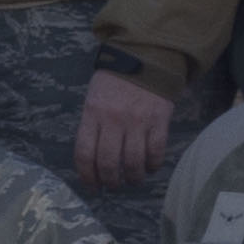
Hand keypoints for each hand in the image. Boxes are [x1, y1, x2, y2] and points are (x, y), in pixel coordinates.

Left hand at [74, 68, 174, 193]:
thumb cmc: (115, 81)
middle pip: (108, 162)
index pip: (84, 153)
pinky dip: (153, 165)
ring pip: (133, 162)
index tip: (93, 186)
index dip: (87, 176)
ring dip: (133, 178)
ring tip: (133, 180)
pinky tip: (150, 167)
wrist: (145, 57)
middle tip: (114, 185)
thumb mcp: (94, 98)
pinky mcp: (159, 120)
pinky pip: (156, 151)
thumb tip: (92, 161)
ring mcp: (137, 120)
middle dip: (110, 181)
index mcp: (92, 113)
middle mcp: (113, 119)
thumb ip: (92, 125)